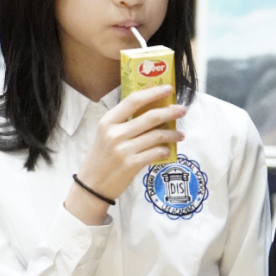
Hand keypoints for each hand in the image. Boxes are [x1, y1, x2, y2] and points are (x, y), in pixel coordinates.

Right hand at [65, 86, 186, 224]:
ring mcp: (123, 149)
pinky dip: (165, 150)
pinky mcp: (131, 164)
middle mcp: (115, 133)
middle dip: (170, 112)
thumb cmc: (101, 157)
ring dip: (172, 134)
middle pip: (150, 117)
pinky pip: (156, 152)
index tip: (168, 89)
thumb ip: (123, 122)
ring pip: (157, 135)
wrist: (92, 185)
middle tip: (182, 110)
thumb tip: (152, 109)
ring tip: (180, 134)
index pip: (133, 101)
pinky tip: (168, 150)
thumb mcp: (105, 134)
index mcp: (108, 121)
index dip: (153, 93)